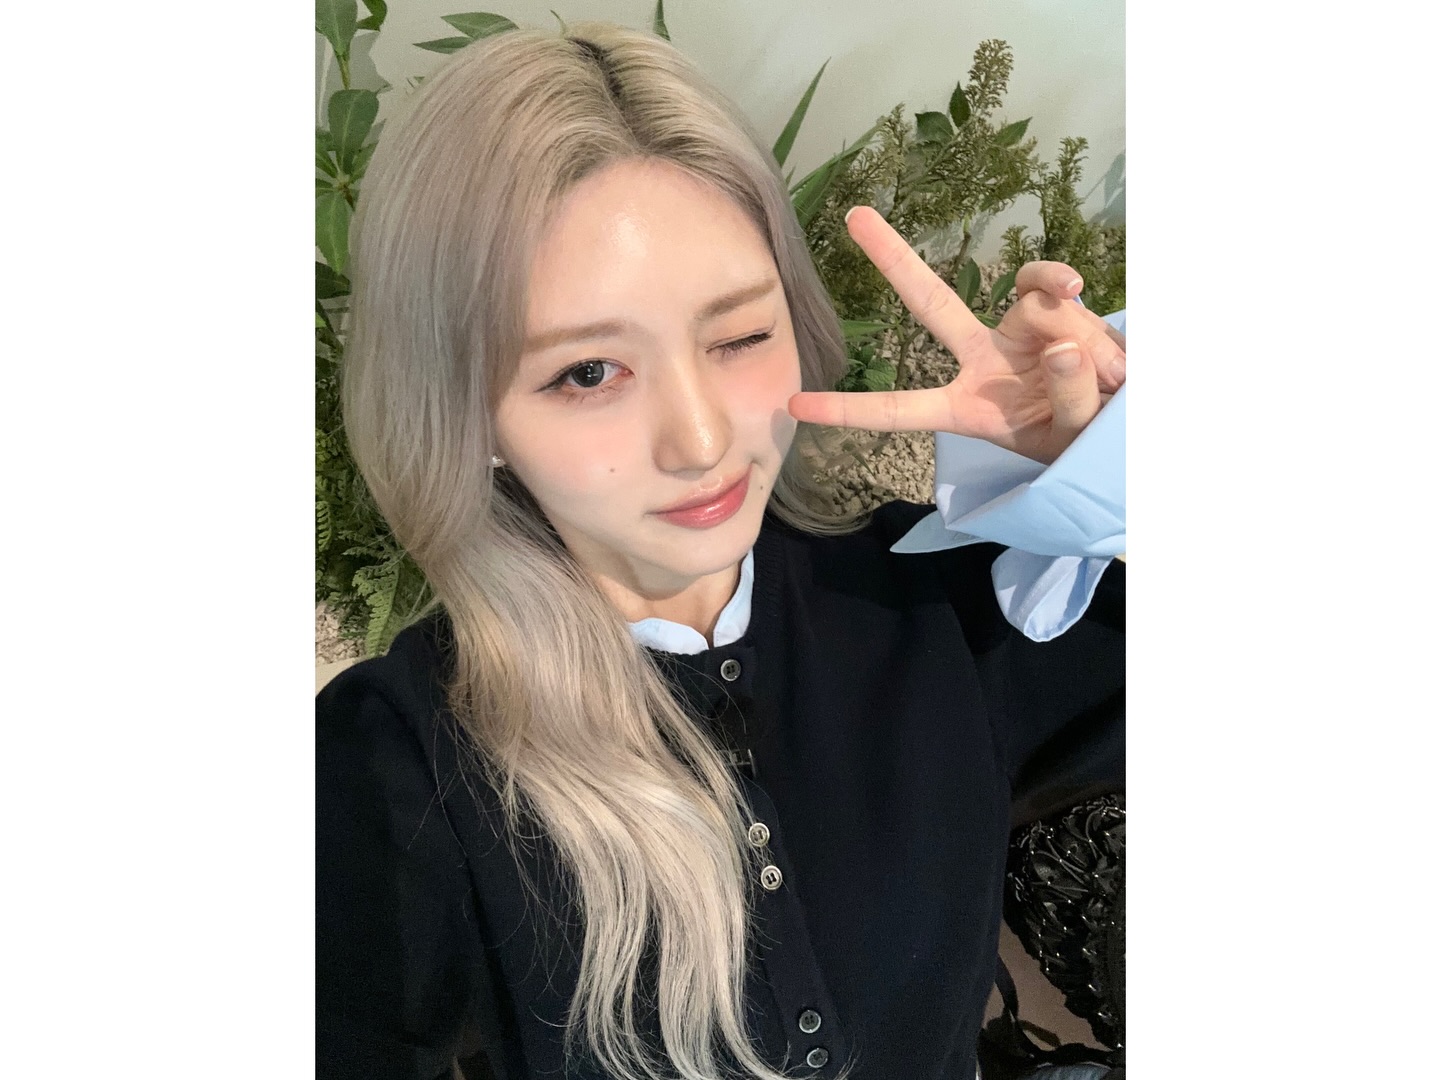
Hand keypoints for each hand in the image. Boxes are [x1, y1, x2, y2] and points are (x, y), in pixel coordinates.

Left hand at [788, 206, 1126, 464]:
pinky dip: (1080, 308)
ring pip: (1036, 310)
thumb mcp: (1074, 439)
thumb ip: (1067, 397)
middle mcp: (984, 359)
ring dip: (1079, 346)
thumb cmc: (1091, 444)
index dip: (850, 410)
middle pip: (932, 302)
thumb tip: (1060, 342)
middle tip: (854, 216)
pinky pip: (1057, 292)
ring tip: (1110, 381)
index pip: (901, 411)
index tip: (795, 406)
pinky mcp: (1056, 307)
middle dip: (894, 258)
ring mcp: (1018, 329)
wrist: (1137, 422)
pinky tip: (1105, 338)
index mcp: (968, 408)